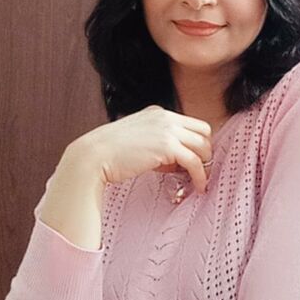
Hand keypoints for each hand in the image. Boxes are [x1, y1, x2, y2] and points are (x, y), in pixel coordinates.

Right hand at [75, 105, 212, 195]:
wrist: (94, 155)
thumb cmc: (111, 152)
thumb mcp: (138, 139)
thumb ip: (157, 144)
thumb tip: (175, 162)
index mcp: (158, 113)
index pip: (191, 123)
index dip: (196, 142)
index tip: (194, 159)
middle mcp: (165, 117)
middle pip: (203, 131)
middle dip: (205, 151)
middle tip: (201, 169)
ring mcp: (167, 130)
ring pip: (203, 145)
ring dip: (205, 164)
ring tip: (200, 181)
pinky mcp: (167, 146)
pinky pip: (195, 161)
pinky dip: (200, 175)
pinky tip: (198, 186)